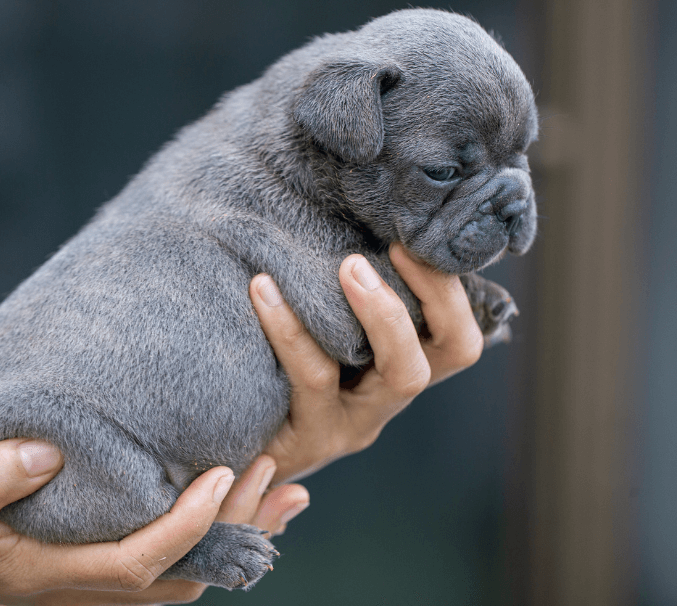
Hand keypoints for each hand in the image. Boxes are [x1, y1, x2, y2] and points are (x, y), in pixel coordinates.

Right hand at [0, 440, 306, 605]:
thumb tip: (47, 452)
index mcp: (45, 572)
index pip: (136, 562)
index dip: (186, 525)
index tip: (223, 473)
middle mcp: (79, 583)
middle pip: (178, 574)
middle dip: (233, 528)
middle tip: (274, 468)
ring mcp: (90, 576)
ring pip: (183, 572)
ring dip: (236, 534)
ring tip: (287, 489)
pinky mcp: (96, 555)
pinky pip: (170, 556)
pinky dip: (214, 533)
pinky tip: (242, 498)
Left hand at [250, 242, 482, 483]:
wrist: (217, 450)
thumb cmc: (265, 374)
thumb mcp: (306, 337)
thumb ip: (330, 298)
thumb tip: (344, 225)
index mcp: (395, 371)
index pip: (458, 336)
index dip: (449, 289)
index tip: (410, 239)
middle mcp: (386, 401)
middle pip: (452, 354)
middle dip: (432, 295)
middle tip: (389, 248)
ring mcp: (354, 426)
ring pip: (400, 376)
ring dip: (380, 313)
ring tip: (345, 264)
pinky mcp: (312, 441)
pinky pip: (313, 380)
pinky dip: (292, 330)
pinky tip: (262, 289)